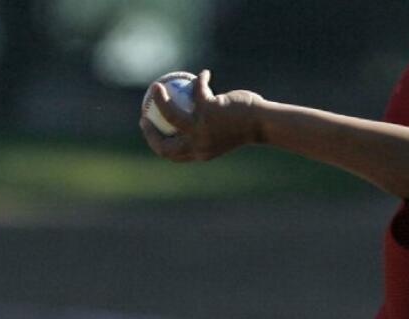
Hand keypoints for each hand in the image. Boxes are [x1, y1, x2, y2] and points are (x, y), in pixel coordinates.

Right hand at [139, 69, 263, 161]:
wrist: (263, 125)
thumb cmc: (244, 129)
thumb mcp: (220, 134)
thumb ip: (202, 131)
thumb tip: (183, 122)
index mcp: (200, 152)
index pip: (169, 153)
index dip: (154, 141)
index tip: (149, 127)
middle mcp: (199, 144)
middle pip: (163, 142)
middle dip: (149, 129)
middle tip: (145, 112)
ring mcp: (202, 128)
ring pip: (170, 114)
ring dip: (159, 99)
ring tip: (156, 86)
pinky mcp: (209, 111)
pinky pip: (197, 91)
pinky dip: (201, 80)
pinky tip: (203, 74)